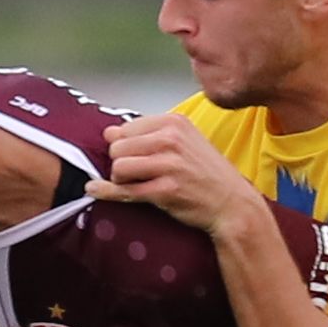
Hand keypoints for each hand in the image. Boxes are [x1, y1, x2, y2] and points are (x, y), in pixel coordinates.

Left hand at [93, 113, 270, 241]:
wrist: (232, 203)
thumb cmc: (208, 173)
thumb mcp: (184, 142)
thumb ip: (147, 134)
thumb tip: (109, 132)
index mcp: (175, 122)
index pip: (126, 128)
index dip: (124, 145)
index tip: (134, 157)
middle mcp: (171, 140)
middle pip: (118, 147)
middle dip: (120, 162)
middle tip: (136, 174)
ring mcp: (169, 165)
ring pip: (118, 167)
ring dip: (120, 179)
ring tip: (137, 184)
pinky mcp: (165, 190)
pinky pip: (125, 190)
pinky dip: (106, 192)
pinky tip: (95, 190)